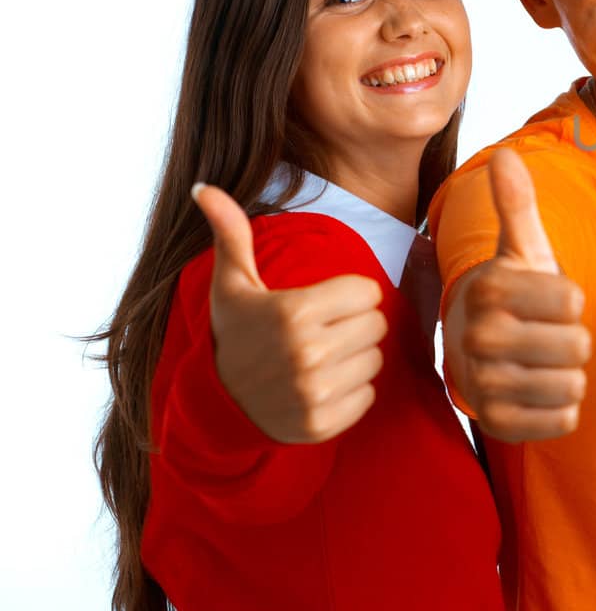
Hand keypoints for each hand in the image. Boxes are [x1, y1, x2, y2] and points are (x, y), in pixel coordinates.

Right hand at [195, 183, 386, 444]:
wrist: (218, 404)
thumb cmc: (236, 334)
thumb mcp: (233, 285)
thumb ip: (232, 234)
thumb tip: (204, 186)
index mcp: (293, 312)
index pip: (368, 292)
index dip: (349, 295)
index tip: (322, 304)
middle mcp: (307, 353)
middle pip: (377, 325)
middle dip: (354, 325)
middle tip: (322, 332)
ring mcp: (315, 393)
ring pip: (376, 359)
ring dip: (355, 358)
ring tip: (320, 359)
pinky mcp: (323, 424)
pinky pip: (369, 396)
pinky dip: (351, 393)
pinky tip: (320, 387)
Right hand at [454, 148, 589, 440]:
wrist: (475, 350)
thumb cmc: (513, 295)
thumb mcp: (521, 248)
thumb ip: (518, 204)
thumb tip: (505, 154)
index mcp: (490, 290)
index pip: (574, 301)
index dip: (572, 302)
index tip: (546, 301)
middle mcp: (480, 338)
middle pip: (578, 346)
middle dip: (573, 340)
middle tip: (546, 335)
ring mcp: (484, 386)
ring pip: (573, 384)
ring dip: (569, 375)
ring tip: (541, 362)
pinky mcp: (496, 425)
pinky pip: (564, 420)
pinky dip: (562, 408)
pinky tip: (538, 391)